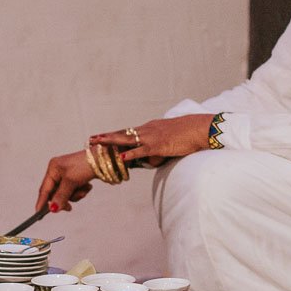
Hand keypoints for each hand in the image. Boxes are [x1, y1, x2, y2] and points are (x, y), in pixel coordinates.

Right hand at [35, 150, 96, 213]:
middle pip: (56, 193)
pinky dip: (81, 191)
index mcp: (53, 168)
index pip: (44, 189)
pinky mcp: (77, 177)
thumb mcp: (71, 182)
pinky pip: (74, 190)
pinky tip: (87, 186)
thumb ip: (61, 196)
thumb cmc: (85, 165)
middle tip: (69, 208)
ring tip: (84, 190)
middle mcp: (58, 171)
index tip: (38, 213)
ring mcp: (68, 174)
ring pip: (66, 193)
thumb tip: (52, 209)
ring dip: (76, 195)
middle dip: (65, 198)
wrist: (104, 159)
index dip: (42, 201)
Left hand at [89, 114, 214, 164]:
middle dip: (106, 137)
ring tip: (97, 144)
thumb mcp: (168, 142)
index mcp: (149, 129)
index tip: (100, 137)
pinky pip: (142, 150)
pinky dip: (130, 154)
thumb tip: (150, 161)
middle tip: (90, 139)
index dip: (113, 135)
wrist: (200, 129)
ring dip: (111, 142)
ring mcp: (152, 137)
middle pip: (122, 134)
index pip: (127, 132)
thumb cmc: (188, 135)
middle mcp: (147, 130)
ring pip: (127, 139)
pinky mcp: (159, 145)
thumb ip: (157, 151)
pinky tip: (120, 157)